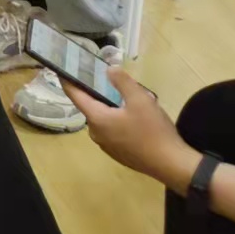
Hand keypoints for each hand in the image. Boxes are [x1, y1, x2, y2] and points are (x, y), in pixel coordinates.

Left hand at [62, 67, 193, 185]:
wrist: (172, 165)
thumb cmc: (153, 131)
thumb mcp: (140, 100)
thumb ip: (122, 81)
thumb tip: (108, 69)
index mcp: (96, 119)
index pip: (74, 95)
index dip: (68, 80)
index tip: (62, 68)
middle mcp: (96, 133)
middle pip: (91, 106)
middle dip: (100, 93)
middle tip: (114, 81)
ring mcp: (106, 145)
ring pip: (104, 119)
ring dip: (113, 107)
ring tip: (132, 99)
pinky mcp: (118, 153)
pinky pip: (113, 130)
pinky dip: (119, 121)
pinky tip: (137, 119)